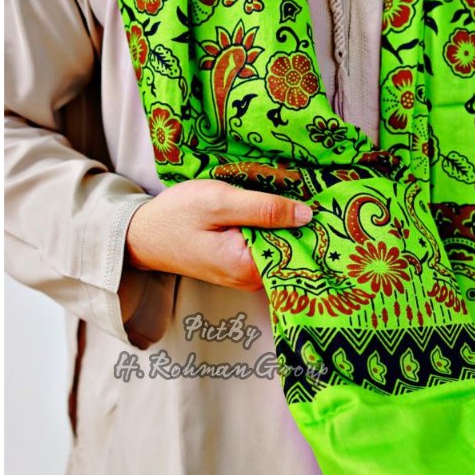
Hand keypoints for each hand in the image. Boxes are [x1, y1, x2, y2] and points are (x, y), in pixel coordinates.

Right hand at [125, 178, 312, 291]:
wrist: (142, 233)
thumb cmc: (176, 216)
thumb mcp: (220, 202)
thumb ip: (264, 208)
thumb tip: (307, 214)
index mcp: (249, 268)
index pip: (300, 252)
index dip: (316, 229)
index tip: (332, 205)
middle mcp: (252, 279)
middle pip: (293, 251)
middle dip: (305, 225)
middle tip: (322, 195)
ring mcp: (246, 274)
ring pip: (281, 248)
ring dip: (289, 225)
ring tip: (303, 196)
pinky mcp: (240, 264)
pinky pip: (267, 247)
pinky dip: (274, 229)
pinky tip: (279, 209)